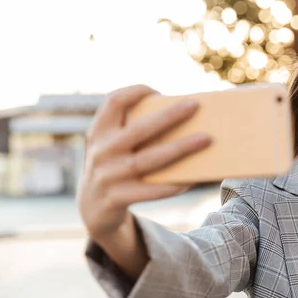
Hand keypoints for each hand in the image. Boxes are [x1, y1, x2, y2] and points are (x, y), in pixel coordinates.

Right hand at [76, 84, 210, 241]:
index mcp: (98, 132)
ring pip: (149, 160)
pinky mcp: (118, 198)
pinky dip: (174, 183)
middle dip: (169, 116)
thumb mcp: (113, 145)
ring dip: (180, 148)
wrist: (91, 207)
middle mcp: (101, 151)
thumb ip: (134, 131)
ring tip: (206, 139)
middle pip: (139, 129)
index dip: (135, 92)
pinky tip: (194, 177)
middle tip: (195, 105)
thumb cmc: (114, 166)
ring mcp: (108, 176)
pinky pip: (152, 190)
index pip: (113, 102)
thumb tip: (183, 119)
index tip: (158, 91)